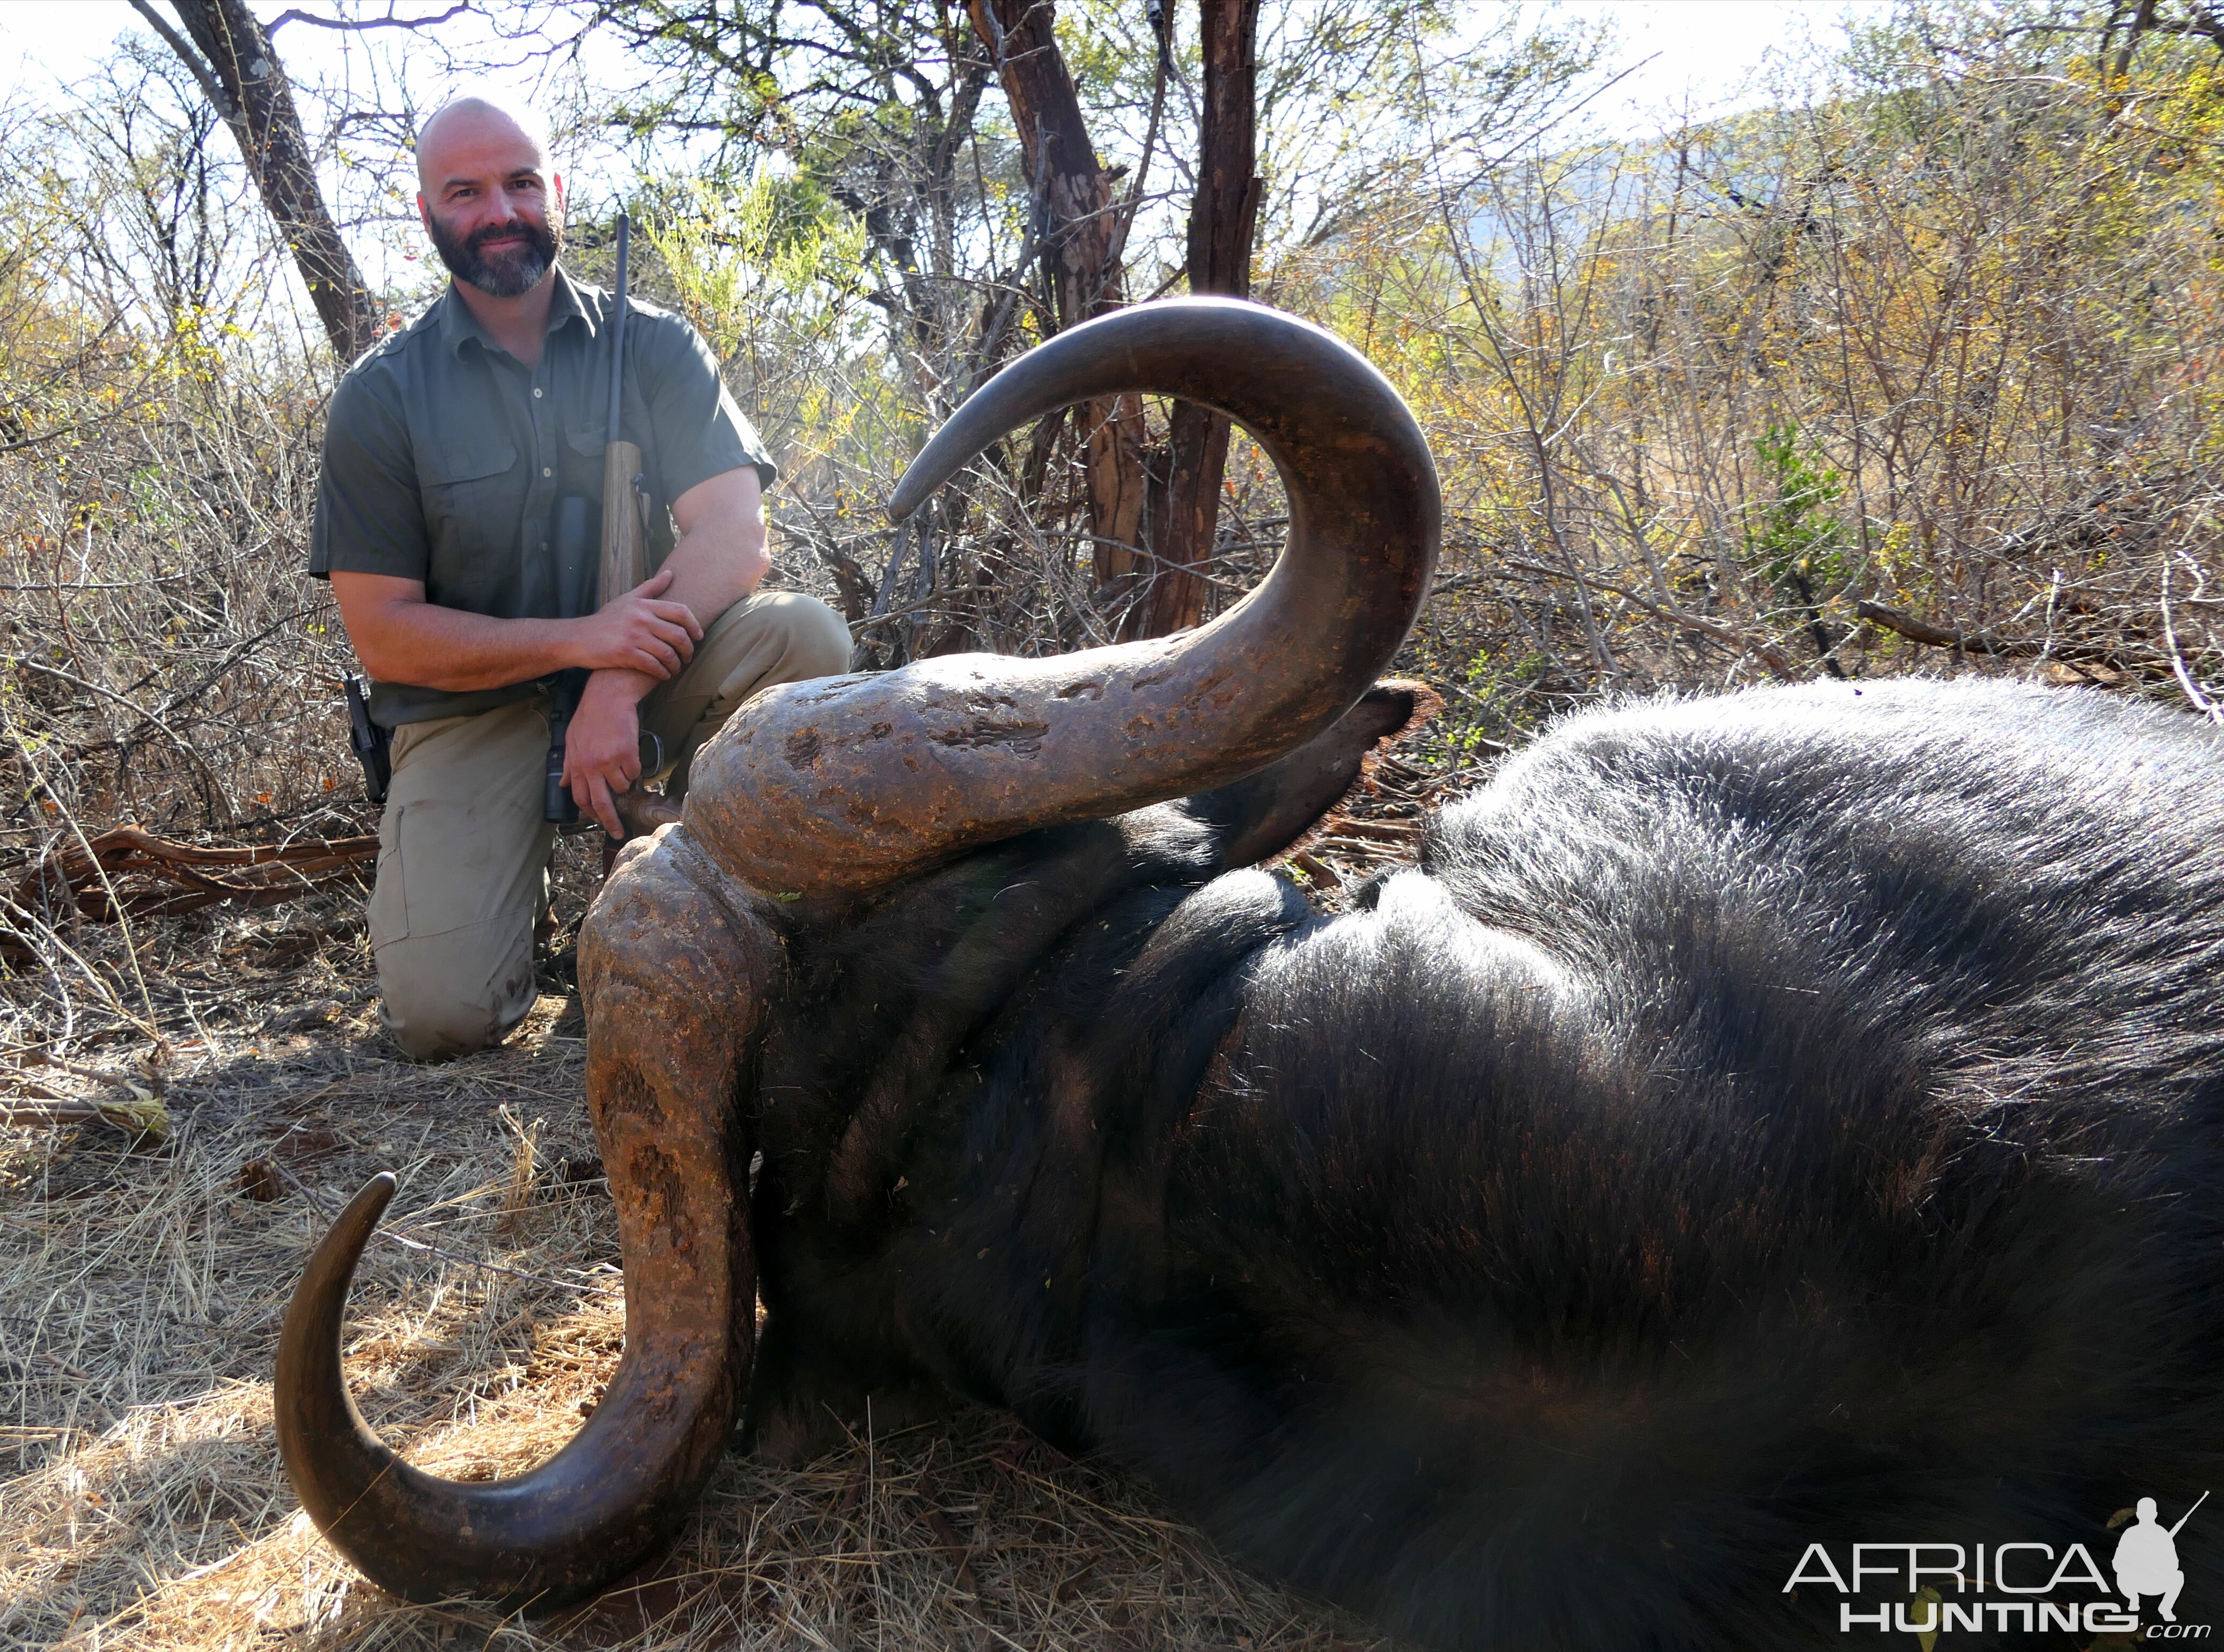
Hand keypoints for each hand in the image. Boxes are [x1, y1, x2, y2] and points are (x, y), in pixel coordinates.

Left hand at [563, 672, 647, 835]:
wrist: (608, 697)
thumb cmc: (590, 715)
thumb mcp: (572, 739)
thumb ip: (569, 764)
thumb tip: (564, 783)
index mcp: (577, 764)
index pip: (580, 797)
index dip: (590, 812)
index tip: (599, 819)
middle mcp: (591, 766)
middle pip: (602, 803)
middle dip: (611, 822)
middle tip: (619, 832)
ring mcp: (609, 761)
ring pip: (622, 786)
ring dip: (626, 781)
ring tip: (624, 765)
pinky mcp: (626, 754)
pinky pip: (635, 772)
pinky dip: (635, 767)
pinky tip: (630, 753)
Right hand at [570, 567, 702, 678]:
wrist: (577, 638)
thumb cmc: (605, 620)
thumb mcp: (627, 599)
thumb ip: (650, 588)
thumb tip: (670, 574)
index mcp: (643, 605)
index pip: (680, 612)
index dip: (694, 625)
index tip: (698, 637)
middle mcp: (640, 619)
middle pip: (678, 635)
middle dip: (688, 650)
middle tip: (688, 658)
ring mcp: (633, 636)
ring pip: (668, 653)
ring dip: (676, 665)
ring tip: (675, 669)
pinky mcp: (625, 653)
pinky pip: (654, 666)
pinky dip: (663, 673)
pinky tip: (663, 675)